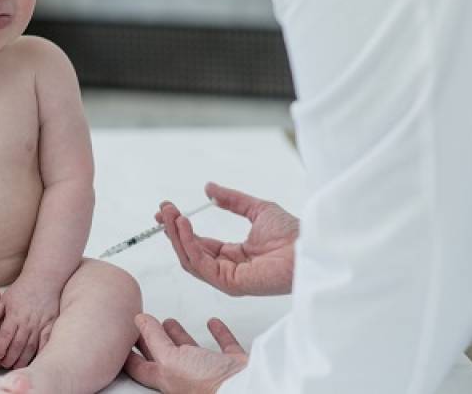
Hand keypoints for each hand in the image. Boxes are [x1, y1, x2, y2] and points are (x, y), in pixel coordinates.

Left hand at [0, 279, 58, 368]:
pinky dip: (41, 352)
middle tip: (4, 366)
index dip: (0, 348)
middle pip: (17, 344)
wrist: (44, 279)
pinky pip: (46, 342)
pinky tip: (36, 360)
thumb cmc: (22, 289)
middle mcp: (27, 321)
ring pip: (31, 346)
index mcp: (14, 314)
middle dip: (10, 358)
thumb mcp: (5, 298)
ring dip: (23, 358)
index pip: (5, 335)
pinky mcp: (50, 324)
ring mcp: (40, 324)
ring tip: (16, 366)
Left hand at [125, 314, 247, 393]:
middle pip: (164, 356)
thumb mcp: (171, 359)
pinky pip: (223, 346)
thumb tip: (140, 321)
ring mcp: (210, 371)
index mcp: (167, 379)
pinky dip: (218, 333)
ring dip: (180, 335)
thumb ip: (155, 339)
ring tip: (170, 322)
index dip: (130, 353)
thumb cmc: (208, 385)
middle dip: (153, 341)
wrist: (246, 388)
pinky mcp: (231, 364)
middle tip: (145, 327)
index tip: (121, 339)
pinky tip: (213, 323)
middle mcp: (187, 376)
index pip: (141, 366)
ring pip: (191, 350)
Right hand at [157, 182, 298, 295]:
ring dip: (177, 235)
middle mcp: (228, 269)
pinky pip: (200, 263)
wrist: (308, 247)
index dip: (181, 227)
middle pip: (190, 252)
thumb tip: (209, 188)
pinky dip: (188, 243)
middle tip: (163, 209)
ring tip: (171, 213)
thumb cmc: (292, 234)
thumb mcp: (256, 209)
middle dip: (173, 230)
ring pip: (190, 259)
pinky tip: (185, 224)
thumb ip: (231, 200)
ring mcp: (227, 278)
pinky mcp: (229, 283)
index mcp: (234, 256)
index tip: (168, 211)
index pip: (199, 244)